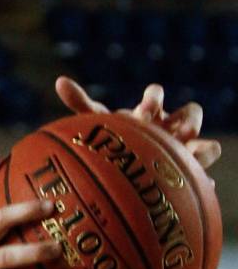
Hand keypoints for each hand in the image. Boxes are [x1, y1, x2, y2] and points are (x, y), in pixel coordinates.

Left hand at [55, 76, 220, 169]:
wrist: (124, 165)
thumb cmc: (112, 138)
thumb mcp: (97, 123)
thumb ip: (81, 103)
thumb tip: (60, 81)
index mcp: (149, 111)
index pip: (156, 95)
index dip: (154, 98)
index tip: (144, 109)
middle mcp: (171, 127)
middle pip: (192, 113)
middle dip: (188, 119)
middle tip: (178, 130)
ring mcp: (185, 150)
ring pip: (209, 145)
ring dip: (203, 148)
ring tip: (193, 155)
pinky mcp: (191, 172)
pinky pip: (204, 177)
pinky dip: (203, 180)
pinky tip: (197, 187)